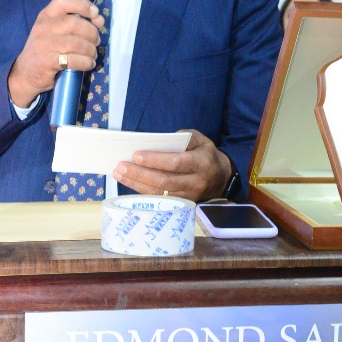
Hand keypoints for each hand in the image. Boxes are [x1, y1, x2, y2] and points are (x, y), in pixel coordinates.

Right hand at [7, 0, 104, 106]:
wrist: (25, 74)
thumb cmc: (45, 50)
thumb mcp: (53, 31)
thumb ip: (74, 23)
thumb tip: (99, 20)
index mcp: (46, 15)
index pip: (64, 1)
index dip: (83, 5)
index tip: (95, 14)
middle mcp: (44, 27)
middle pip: (75, 23)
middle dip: (92, 33)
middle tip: (96, 42)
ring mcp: (44, 44)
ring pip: (77, 43)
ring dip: (90, 50)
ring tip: (92, 55)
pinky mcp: (47, 62)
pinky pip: (74, 60)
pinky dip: (86, 62)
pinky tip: (88, 64)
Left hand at [114, 130, 230, 201]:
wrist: (222, 179)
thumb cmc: (206, 155)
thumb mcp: (202, 140)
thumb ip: (185, 137)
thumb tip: (161, 141)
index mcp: (201, 163)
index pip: (175, 163)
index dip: (155, 160)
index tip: (136, 155)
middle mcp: (195, 182)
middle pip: (164, 180)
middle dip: (140, 174)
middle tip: (121, 167)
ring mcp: (189, 196)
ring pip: (160, 192)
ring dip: (136, 184)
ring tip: (119, 174)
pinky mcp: (182, 203)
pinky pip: (160, 198)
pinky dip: (142, 190)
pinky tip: (129, 182)